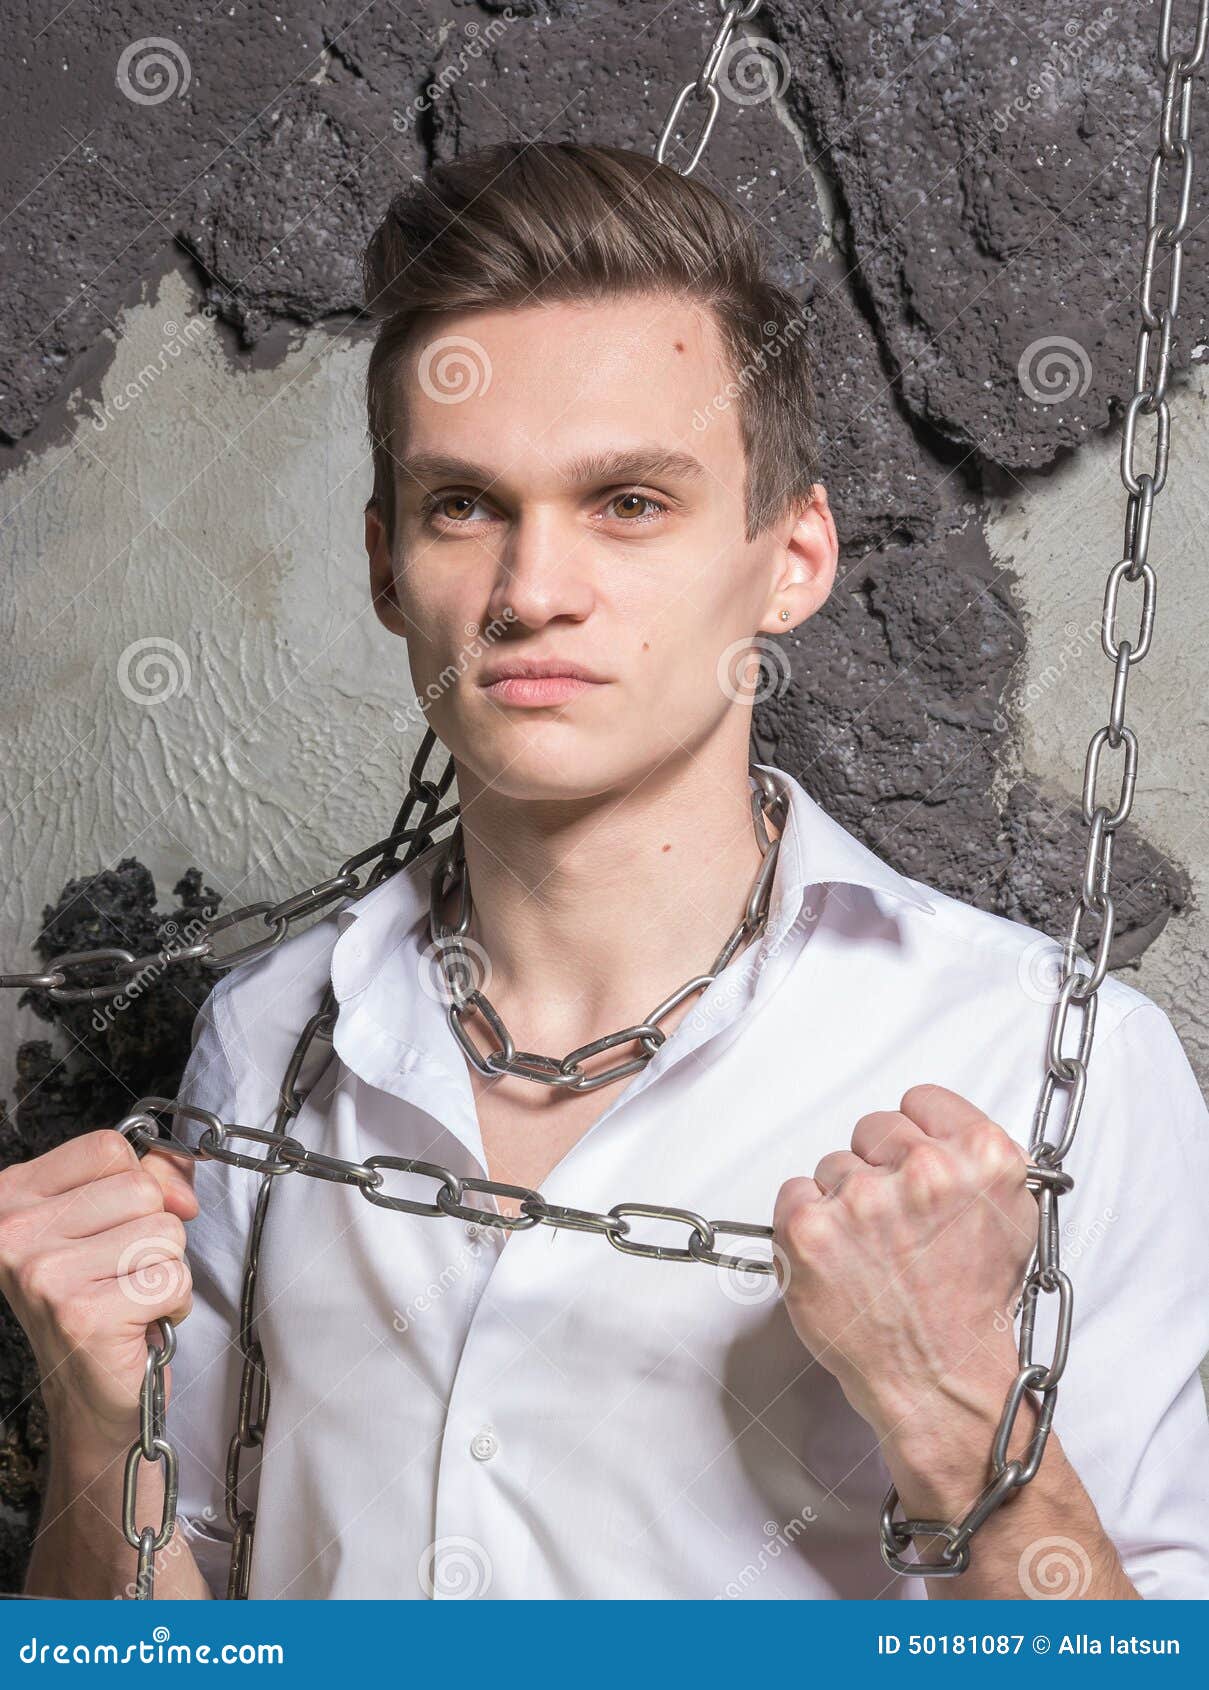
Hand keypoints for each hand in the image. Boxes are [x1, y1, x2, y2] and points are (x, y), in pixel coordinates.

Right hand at [0, 1128, 197, 1456]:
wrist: (85, 1396)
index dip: (140, 1179)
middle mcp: (15, 1234)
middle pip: (140, 1189)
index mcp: (13, 1197)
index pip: (107, 1148)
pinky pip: (172, 1278)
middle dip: (153, 1232)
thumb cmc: (97, 1303)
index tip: (128, 1219)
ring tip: (129, 1296)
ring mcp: (46, 1275)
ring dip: (164, 1269)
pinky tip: (140, 1323)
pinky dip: (173, 1304)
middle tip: (122, 1272)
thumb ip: (145, 1178)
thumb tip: (180, 1181)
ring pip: (163, 1232)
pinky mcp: (84, 1315)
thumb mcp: (107, 1223)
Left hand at [772, 1084, 1037, 1501]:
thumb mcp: (1012, 1218)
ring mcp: (863, 1197)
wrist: (939, 1379)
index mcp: (983, 1157)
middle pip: (873, 1128)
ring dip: (844, 1202)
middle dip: (879, 1168)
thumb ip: (979, 1161)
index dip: (917, 1137)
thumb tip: (945, 1130)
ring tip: (873, 1253)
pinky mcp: (810, 1228)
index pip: (921, 1100)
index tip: (914, 1169)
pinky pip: (793, 1194)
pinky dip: (807, 1225)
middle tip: (895, 1224)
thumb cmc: (971, 1308)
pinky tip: (838, 1259)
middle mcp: (926, 1169)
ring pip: (832, 1164)